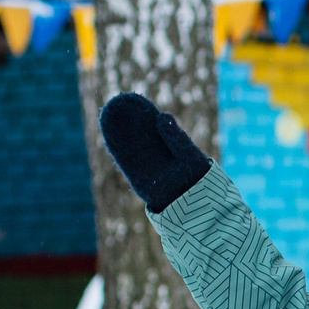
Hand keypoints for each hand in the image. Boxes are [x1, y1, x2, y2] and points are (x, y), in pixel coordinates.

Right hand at [99, 92, 211, 212]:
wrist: (197, 208)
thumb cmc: (199, 182)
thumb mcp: (190, 156)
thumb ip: (176, 138)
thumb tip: (162, 115)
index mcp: (173, 150)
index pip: (156, 128)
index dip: (145, 114)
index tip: (135, 100)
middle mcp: (160, 158)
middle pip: (142, 134)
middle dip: (130, 119)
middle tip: (118, 101)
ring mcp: (149, 168)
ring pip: (131, 145)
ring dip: (120, 130)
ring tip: (110, 111)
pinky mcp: (139, 180)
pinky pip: (126, 160)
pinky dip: (117, 145)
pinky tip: (109, 130)